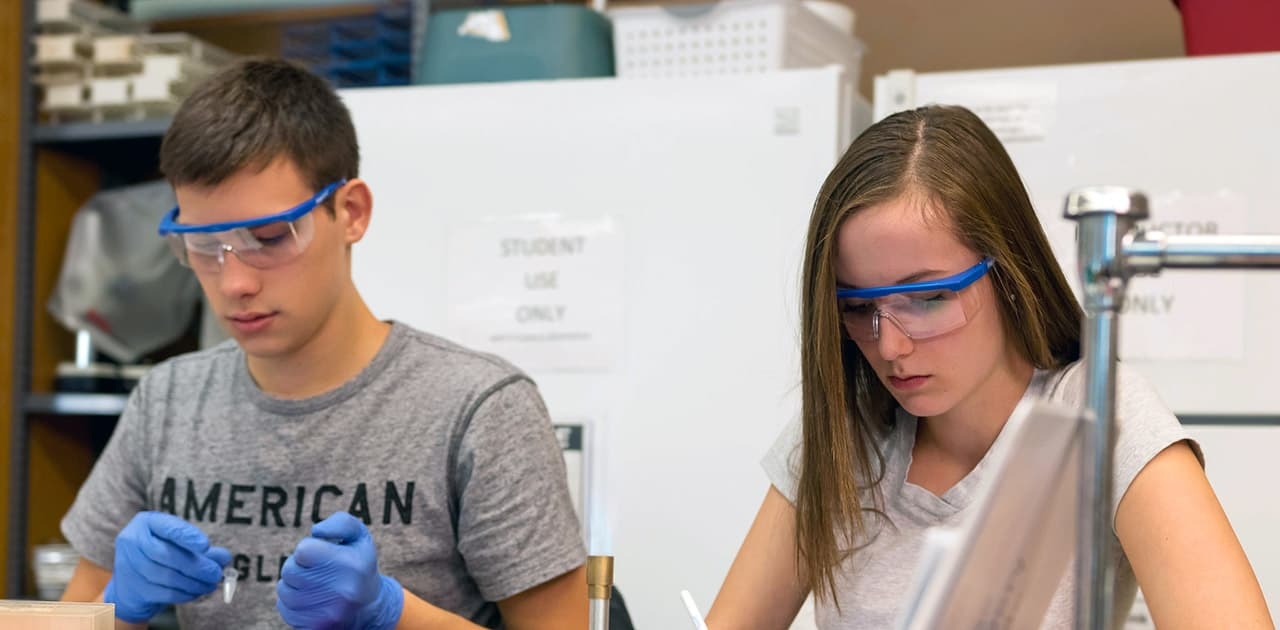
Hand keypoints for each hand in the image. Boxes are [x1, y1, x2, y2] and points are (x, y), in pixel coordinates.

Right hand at [104, 511, 230, 622]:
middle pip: (166, 554)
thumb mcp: (177, 541)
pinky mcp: (134, 588)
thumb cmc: (161, 552)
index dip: (186, 536)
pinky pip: (164, 592)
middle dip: (196, 565)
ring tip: (211, 584)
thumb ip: (200, 547)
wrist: (131, 579)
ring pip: (166, 576)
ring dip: (193, 582)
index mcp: (146, 523)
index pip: (166, 527)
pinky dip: (185, 594)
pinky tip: (198, 592)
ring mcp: (130, 566)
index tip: (206, 545)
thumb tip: (224, 558)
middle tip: (216, 572)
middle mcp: (133, 541)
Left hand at [276, 512, 403, 629]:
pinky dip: (291, 603)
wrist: (370, 608)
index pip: (304, 550)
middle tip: (315, 569)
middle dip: (298, 566)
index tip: (320, 554)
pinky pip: (285, 609)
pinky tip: (310, 600)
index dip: (308, 549)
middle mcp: (342, 591)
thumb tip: (316, 531)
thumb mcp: (359, 537)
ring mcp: (328, 614)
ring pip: (284, 591)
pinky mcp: (316, 628)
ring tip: (313, 584)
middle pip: (290, 570)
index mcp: (352, 565)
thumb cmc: (359, 565)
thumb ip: (340, 523)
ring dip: (293, 585)